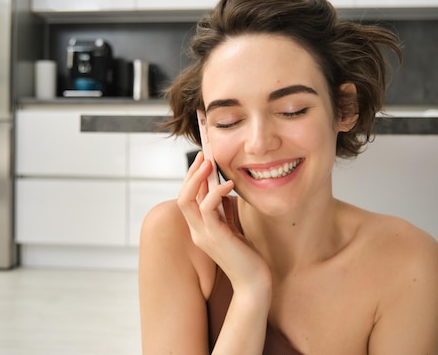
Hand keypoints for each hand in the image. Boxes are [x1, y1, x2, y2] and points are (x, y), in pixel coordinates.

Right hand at [177, 152, 271, 294]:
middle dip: (192, 174)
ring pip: (187, 200)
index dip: (193, 178)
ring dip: (197, 178)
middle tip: (204, 155)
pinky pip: (207, 208)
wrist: (254, 282)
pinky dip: (215, 192)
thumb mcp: (232, 227)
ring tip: (210, 163)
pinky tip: (228, 184)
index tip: (204, 160)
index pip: (188, 199)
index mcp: (199, 229)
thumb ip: (223, 210)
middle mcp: (196, 232)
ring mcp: (203, 235)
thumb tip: (221, 187)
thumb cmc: (246, 255)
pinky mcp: (215, 237)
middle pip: (182, 197)